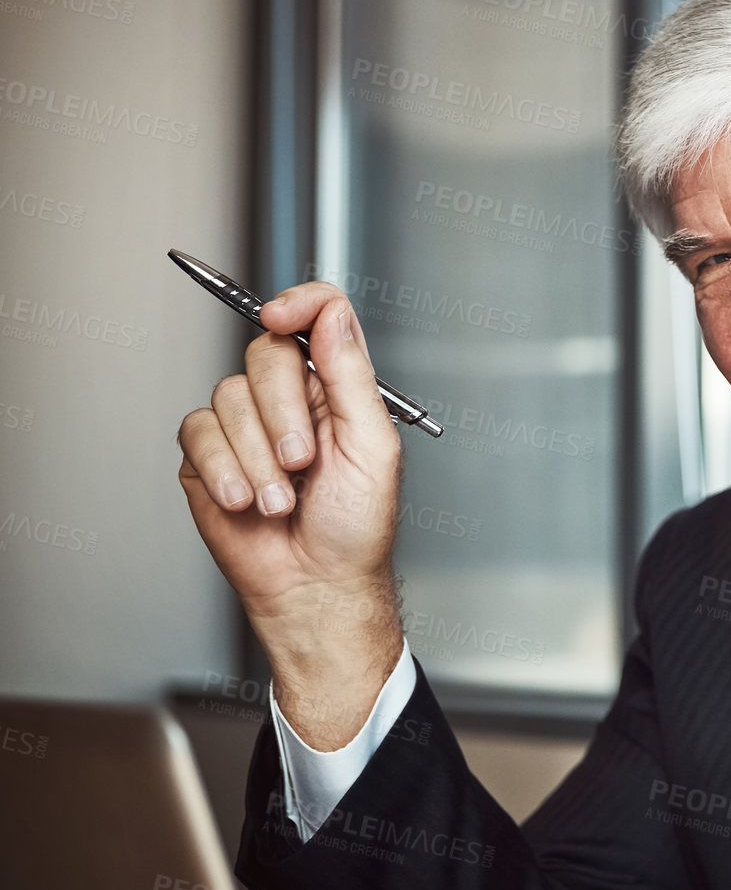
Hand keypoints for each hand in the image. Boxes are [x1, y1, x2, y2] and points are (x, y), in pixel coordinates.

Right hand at [176, 282, 404, 746]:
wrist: (315, 584)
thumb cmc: (356, 526)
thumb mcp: (373, 447)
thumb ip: (351, 375)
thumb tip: (332, 314)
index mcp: (336, 387)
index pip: (317, 316)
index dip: (298, 305)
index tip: (282, 317)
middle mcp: (290, 397)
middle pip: (265, 353)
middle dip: (282, 414)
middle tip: (303, 463)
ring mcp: (245, 424)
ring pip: (229, 397)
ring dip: (257, 458)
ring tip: (282, 500)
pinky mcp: (207, 454)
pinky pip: (198, 432)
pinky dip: (223, 470)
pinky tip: (246, 501)